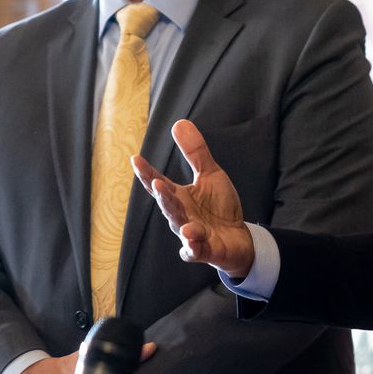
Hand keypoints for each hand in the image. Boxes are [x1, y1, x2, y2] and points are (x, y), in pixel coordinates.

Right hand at [131, 119, 255, 277]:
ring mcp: (191, 234)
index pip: (158, 184)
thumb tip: (178, 122)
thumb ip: (195, 152)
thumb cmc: (218, 207)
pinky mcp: (204, 249)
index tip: (135, 158)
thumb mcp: (210, 174)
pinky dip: (193, 248)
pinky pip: (195, 251)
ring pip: (181, 227)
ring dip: (180, 223)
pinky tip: (192, 242)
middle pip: (168, 205)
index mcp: (179, 197)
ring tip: (183, 220)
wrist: (237, 237)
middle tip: (157, 183)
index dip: (146, 173)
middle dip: (163, 196)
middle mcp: (180, 216)